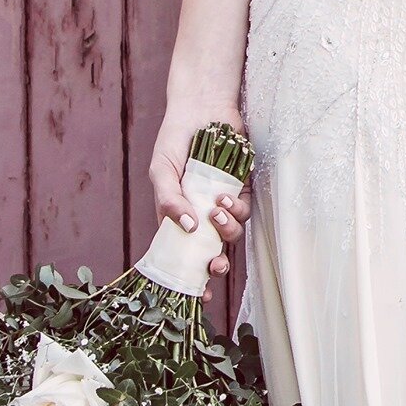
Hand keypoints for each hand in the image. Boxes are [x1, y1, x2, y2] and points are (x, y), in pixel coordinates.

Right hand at [148, 103, 251, 305]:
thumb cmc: (175, 141)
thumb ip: (169, 200)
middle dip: (216, 264)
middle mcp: (201, 215)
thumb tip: (187, 228)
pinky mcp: (242, 188)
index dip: (191, 278)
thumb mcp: (161, 171)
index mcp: (178, 217)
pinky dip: (236, 209)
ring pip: (231, 233)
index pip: (183, 255)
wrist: (201, 109)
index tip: (198, 295)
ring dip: (226, 230)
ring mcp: (222, 202)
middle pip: (212, 251)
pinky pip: (245, 209)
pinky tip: (224, 197)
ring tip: (216, 210)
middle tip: (215, 264)